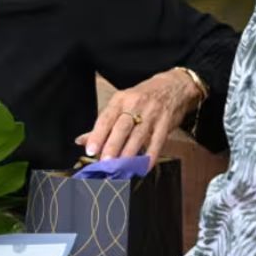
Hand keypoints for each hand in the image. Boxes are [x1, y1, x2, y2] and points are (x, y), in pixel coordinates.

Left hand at [76, 69, 200, 161]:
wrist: (174, 86)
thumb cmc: (143, 97)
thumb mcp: (121, 104)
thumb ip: (103, 124)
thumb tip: (81, 141)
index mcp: (120, 100)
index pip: (106, 118)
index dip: (97, 135)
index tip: (90, 150)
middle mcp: (136, 105)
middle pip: (122, 128)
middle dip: (112, 146)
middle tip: (105, 163)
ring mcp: (152, 114)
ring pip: (138, 136)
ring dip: (129, 155)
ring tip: (120, 170)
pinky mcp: (166, 123)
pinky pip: (157, 141)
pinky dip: (150, 156)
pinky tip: (143, 168)